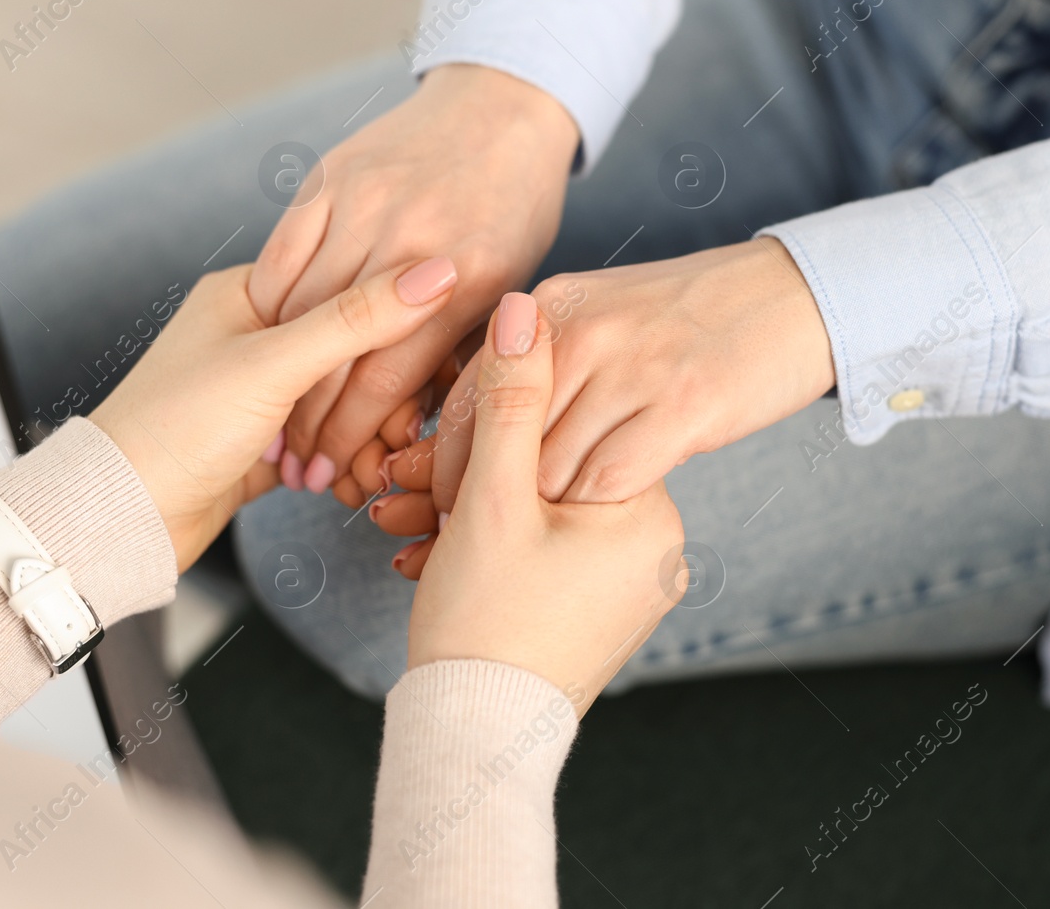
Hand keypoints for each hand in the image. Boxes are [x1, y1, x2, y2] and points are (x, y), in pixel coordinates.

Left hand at [90, 259, 456, 571]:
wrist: (119, 516)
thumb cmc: (176, 427)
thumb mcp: (275, 365)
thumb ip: (358, 319)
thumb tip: (438, 271)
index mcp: (251, 291)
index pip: (350, 289)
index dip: (397, 332)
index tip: (429, 372)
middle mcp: (258, 333)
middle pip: (354, 351)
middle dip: (383, 403)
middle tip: (400, 440)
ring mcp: (262, 389)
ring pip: (345, 402)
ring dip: (364, 440)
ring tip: (368, 474)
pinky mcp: (265, 439)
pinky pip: (326, 441)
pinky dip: (342, 463)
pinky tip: (347, 486)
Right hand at [247, 63, 577, 495]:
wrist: (501, 107)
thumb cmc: (514, 209)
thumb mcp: (509, 285)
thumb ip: (465, 349)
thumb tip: (421, 431)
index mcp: (468, 277)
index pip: (385, 379)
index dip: (350, 438)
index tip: (332, 475)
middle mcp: (412, 238)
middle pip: (334, 353)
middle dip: (308, 423)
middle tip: (296, 467)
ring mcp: (365, 202)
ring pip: (298, 309)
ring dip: (276, 374)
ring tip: (271, 422)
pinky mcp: (329, 176)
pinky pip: (281, 254)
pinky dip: (267, 307)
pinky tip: (263, 345)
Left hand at [370, 237, 833, 539]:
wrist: (792, 296)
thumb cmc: (692, 319)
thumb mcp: (600, 314)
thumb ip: (539, 359)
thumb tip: (479, 420)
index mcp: (550, 305)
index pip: (468, 398)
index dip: (443, 464)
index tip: (431, 509)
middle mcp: (580, 331)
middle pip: (495, 440)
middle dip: (466, 503)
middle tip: (451, 547)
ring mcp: (631, 367)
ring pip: (545, 469)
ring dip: (528, 522)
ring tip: (514, 558)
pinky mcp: (682, 406)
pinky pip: (606, 482)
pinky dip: (588, 518)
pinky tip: (586, 537)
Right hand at [405, 293, 685, 714]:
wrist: (473, 742)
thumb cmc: (483, 625)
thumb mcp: (490, 499)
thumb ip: (508, 398)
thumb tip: (525, 306)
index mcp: (647, 510)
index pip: (568, 421)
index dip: (486, 425)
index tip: (428, 444)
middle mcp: (652, 545)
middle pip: (545, 470)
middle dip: (462, 474)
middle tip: (397, 481)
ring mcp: (624, 581)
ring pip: (532, 513)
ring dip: (460, 513)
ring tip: (397, 519)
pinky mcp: (593, 608)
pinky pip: (536, 553)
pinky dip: (484, 549)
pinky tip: (426, 551)